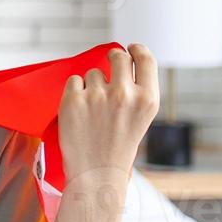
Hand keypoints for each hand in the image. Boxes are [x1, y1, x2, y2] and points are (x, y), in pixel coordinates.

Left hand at [58, 43, 159, 186]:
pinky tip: (80, 111)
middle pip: (118, 57)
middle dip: (113, 57)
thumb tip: (124, 58)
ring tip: (94, 110)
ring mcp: (98, 96)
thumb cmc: (119, 146)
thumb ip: (137, 89)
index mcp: (148, 99)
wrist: (96, 173)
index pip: (146, 59)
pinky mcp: (73, 100)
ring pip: (92, 72)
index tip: (130, 47)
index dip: (137, 49)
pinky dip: (74, 91)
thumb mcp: (141, 117)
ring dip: (91, 84)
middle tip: (108, 65)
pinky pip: (73, 80)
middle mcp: (125, 94)